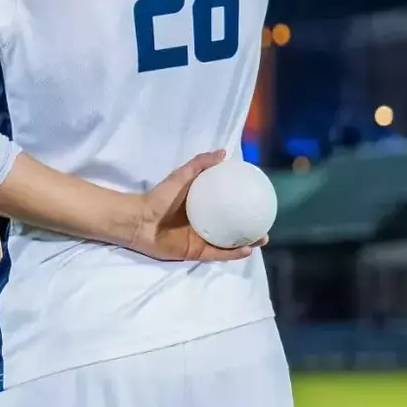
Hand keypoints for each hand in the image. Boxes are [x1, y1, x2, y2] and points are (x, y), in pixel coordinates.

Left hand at [123, 151, 262, 261]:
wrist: (139, 219)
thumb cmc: (159, 197)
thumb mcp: (181, 177)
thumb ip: (199, 165)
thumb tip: (223, 153)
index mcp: (204, 206)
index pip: (229, 206)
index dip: (246, 204)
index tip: (262, 201)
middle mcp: (205, 223)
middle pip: (234, 226)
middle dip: (251, 226)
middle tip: (267, 224)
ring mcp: (201, 238)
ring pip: (230, 243)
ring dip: (247, 242)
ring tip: (262, 239)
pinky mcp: (196, 252)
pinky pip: (218, 254)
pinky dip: (232, 253)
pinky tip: (246, 250)